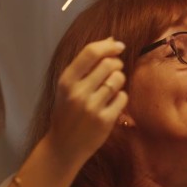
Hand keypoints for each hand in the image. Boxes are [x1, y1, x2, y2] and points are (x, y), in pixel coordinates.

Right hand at [47, 37, 127, 160]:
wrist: (63, 146)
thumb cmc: (67, 112)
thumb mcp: (67, 87)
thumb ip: (86, 65)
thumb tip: (110, 40)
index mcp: (66, 81)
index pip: (91, 52)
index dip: (108, 45)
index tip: (118, 46)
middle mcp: (78, 92)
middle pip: (109, 64)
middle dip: (116, 64)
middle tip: (113, 72)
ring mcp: (92, 107)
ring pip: (118, 79)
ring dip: (119, 81)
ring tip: (110, 89)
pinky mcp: (105, 120)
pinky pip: (123, 97)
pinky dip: (121, 98)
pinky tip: (111, 104)